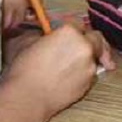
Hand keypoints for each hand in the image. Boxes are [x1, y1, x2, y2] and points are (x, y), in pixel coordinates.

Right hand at [0, 24, 115, 120]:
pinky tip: (69, 76)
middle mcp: (84, 47)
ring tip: (71, 63)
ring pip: (95, 57)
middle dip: (91, 39)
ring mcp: (90, 66)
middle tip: (85, 43)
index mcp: (70, 32)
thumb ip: (45, 35)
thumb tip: (49, 36)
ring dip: (88, 57)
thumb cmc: (25, 72)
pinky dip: (84, 72)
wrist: (27, 98)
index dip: (73, 27)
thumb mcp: (28, 42)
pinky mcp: (89, 83)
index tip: (71, 30)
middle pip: (96, 38)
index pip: (78, 23)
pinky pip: (91, 73)